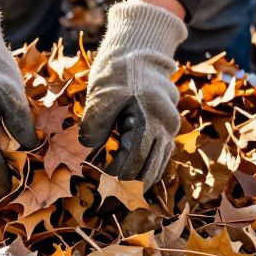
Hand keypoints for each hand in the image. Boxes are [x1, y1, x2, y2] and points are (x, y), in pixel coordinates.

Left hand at [79, 0, 186, 188]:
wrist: (141, 47)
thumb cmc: (119, 68)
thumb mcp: (102, 93)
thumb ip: (95, 124)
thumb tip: (86, 154)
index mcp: (149, 120)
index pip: (131, 164)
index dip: (113, 185)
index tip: (96, 199)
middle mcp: (165, 128)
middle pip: (148, 172)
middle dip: (126, 193)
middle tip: (105, 209)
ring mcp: (169, 128)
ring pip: (157, 167)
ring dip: (137, 186)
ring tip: (116, 200)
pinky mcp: (166, 127)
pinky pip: (159, 157)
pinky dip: (145, 171)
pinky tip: (130, 181)